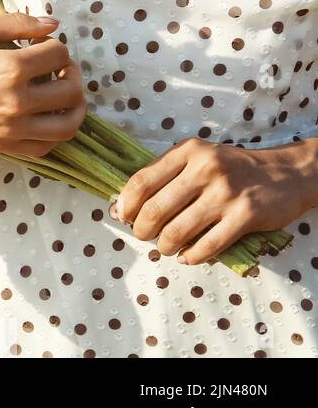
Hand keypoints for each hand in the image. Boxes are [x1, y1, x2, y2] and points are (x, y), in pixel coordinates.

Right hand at [0, 13, 85, 156]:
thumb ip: (17, 23)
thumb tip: (52, 24)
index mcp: (10, 69)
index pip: (59, 54)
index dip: (54, 45)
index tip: (39, 45)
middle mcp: (17, 102)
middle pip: (72, 90)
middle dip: (71, 73)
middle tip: (58, 67)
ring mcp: (11, 128)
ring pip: (68, 125)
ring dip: (74, 107)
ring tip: (63, 94)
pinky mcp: (3, 145)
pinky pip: (46, 148)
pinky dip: (54, 134)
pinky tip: (45, 117)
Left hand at [113, 138, 317, 264]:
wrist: (286, 174)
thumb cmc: (231, 169)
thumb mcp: (197, 158)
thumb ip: (162, 176)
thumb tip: (121, 209)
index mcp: (188, 152)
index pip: (141, 182)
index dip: (126, 205)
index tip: (124, 217)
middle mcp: (206, 169)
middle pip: (154, 210)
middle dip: (142, 230)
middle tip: (144, 235)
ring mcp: (226, 193)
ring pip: (177, 232)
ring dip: (164, 246)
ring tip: (165, 247)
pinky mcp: (246, 216)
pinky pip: (207, 245)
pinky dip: (191, 256)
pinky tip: (187, 256)